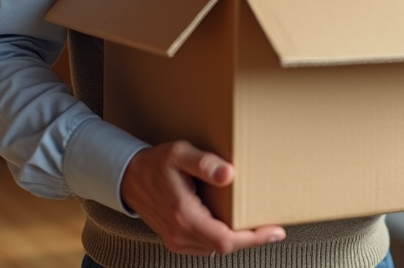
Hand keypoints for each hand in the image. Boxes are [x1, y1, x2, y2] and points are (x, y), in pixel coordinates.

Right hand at [120, 140, 285, 255]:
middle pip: (225, 247)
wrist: (128, 178)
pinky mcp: (175, 241)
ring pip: (216, 249)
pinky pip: (206, 246)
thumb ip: (204, 163)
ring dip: (237, 239)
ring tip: (256, 224)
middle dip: (251, 238)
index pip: (226, 239)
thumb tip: (229, 173)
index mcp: (183, 215)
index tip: (275, 230)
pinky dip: (222, 238)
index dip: (254, 238)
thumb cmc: (154, 163)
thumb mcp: (179, 153)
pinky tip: (232, 225)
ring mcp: (176, 240)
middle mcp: (179, 234)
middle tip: (273, 227)